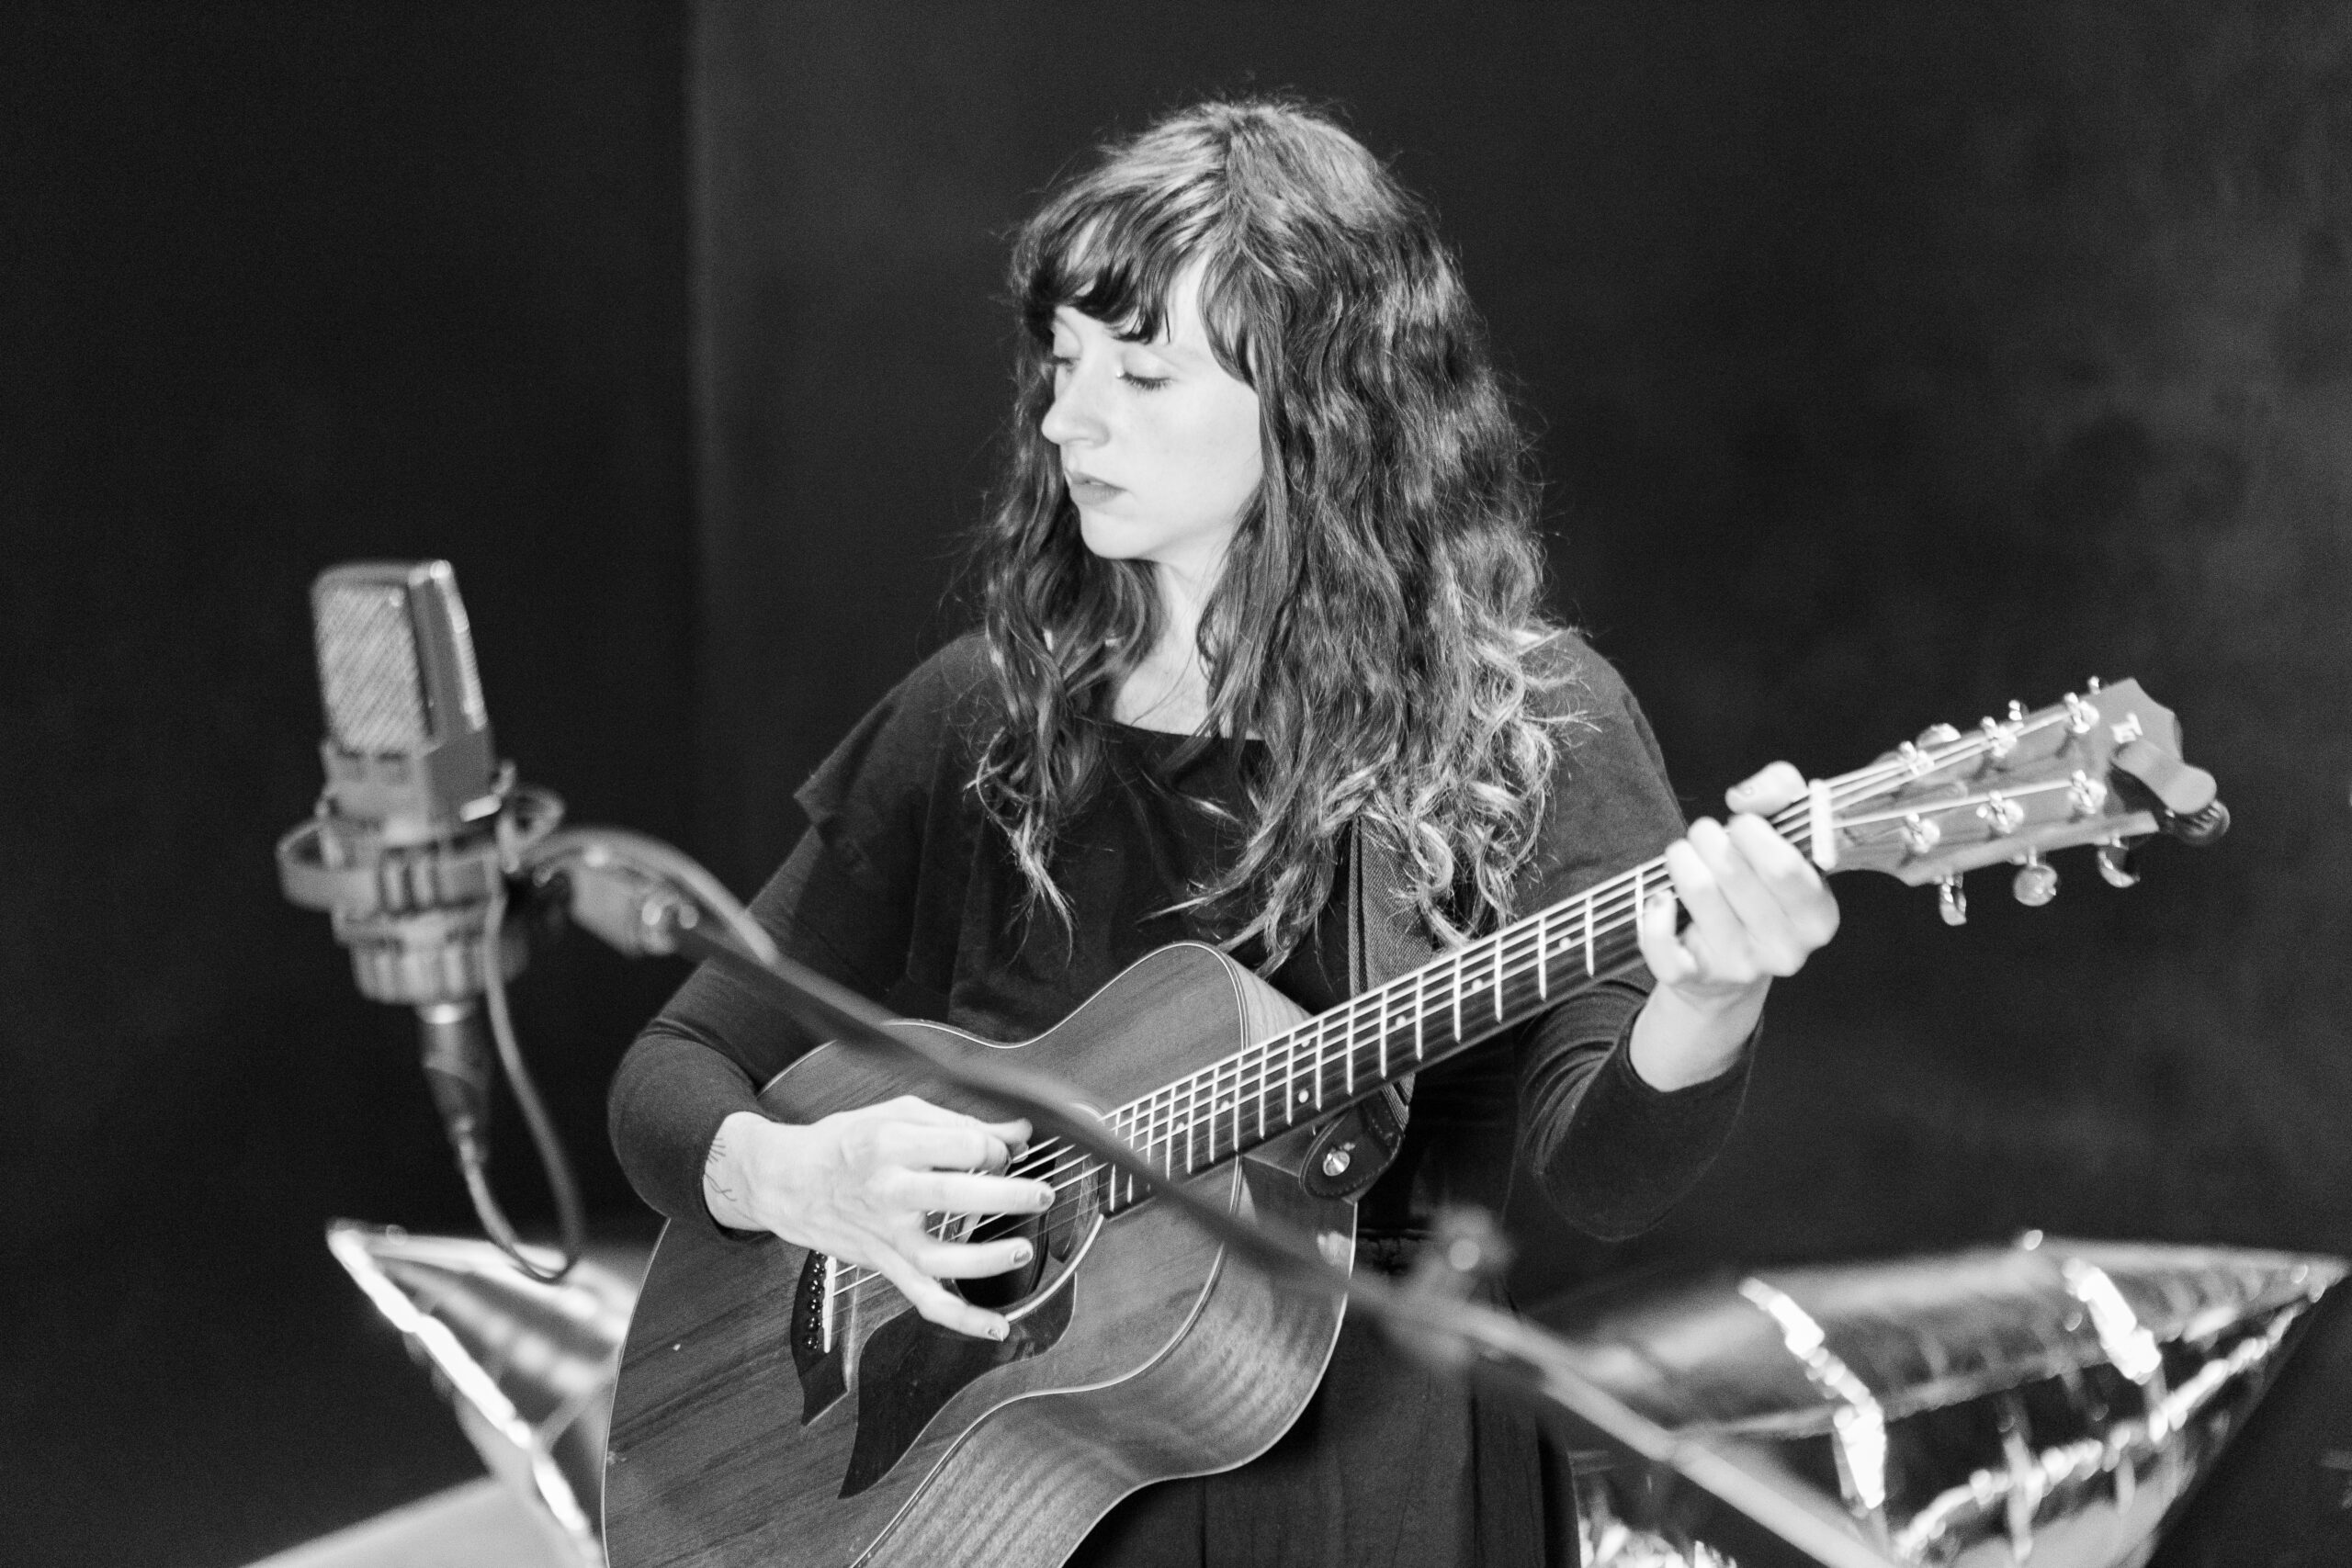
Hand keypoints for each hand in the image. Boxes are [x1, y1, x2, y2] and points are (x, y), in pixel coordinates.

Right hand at [702, 1096, 1055, 1339]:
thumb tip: (1018, 1130)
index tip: (1004, 1151)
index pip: (960, 1144)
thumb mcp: (897, 1114)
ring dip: (987, 1258)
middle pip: (953, 1194)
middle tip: (1041, 1193)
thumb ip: (960, 1122)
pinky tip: (997, 1325)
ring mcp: (886, 1235)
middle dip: (1006, 1193)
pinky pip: (926, 1300)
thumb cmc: (845, 1144)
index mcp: (891, 1143)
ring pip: (939, 1257)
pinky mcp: (885, 1265)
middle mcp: (887, 1190)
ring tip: (1022, 1248)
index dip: (995, 1147)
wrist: (787, 1181)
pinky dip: (963, 1319)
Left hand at [1630, 761, 1840, 1089]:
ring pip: (1698, 892)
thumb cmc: (1760, 885)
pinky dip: (1653, 914)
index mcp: (1818, 916)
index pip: (1783, 866)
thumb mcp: (1786, 834)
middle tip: (1705, 834)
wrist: (1728, 962)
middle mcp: (1786, 949)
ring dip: (1681, 859)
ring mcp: (1740, 966)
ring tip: (1684, 855)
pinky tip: (1661, 897)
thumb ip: (1782, 792)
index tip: (1740, 823)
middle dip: (1709, 837)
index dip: (1751, 831)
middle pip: (1733, 872)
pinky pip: (1663, 946)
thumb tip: (1745, 796)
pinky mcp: (1696, 979)